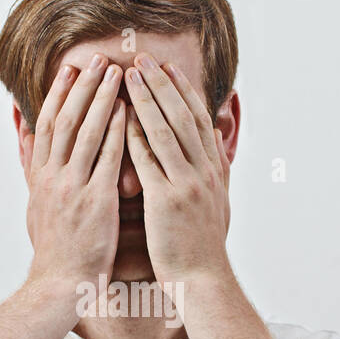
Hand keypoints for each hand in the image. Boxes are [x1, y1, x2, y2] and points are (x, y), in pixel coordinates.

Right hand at [22, 53, 125, 292]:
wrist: (60, 284)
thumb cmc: (55, 250)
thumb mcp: (35, 205)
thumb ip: (33, 168)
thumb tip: (26, 137)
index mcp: (40, 177)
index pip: (47, 124)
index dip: (59, 94)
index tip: (71, 69)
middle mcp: (53, 177)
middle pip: (66, 119)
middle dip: (82, 86)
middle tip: (97, 57)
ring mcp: (73, 188)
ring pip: (86, 132)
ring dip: (101, 98)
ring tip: (116, 72)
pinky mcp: (96, 202)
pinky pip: (108, 160)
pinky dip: (116, 132)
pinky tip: (127, 112)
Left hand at [123, 53, 231, 287]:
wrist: (203, 280)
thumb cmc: (203, 245)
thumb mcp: (219, 200)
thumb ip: (218, 165)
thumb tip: (217, 135)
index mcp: (213, 169)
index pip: (197, 118)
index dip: (182, 90)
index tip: (167, 67)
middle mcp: (203, 171)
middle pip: (182, 116)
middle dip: (161, 84)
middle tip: (142, 58)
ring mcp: (186, 184)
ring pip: (165, 131)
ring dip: (146, 99)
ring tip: (127, 75)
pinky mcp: (167, 201)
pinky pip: (148, 161)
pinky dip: (134, 136)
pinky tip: (119, 117)